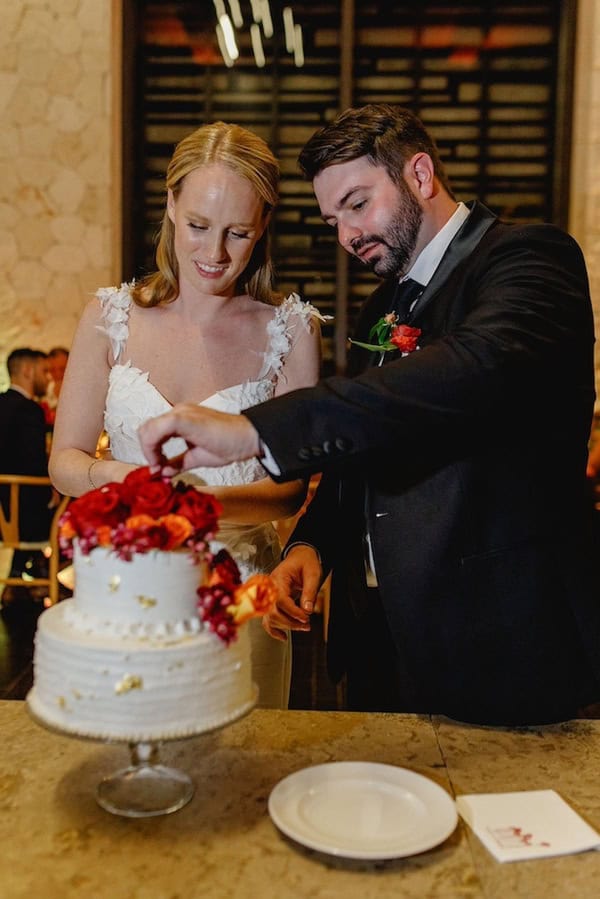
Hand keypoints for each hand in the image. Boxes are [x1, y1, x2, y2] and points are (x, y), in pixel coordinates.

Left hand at [138, 404, 260, 473]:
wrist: (248, 438)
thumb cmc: (229, 445)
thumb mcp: (196, 457)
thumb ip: (178, 463)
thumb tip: (163, 472)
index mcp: (181, 419)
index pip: (153, 431)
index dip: (150, 451)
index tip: (158, 469)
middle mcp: (179, 411)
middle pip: (146, 429)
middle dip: (147, 451)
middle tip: (158, 468)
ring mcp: (181, 412)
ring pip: (148, 428)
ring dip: (148, 450)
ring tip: (160, 466)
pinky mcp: (184, 418)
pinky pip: (157, 429)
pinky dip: (153, 447)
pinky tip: (162, 461)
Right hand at [263, 544, 322, 640]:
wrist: (301, 556)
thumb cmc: (305, 561)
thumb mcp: (312, 573)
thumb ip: (310, 591)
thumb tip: (307, 610)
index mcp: (277, 578)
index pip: (280, 600)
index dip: (293, 611)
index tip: (306, 618)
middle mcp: (269, 589)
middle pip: (273, 612)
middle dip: (290, 622)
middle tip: (307, 625)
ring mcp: (268, 596)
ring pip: (270, 618)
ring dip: (285, 626)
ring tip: (302, 628)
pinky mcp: (272, 602)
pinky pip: (268, 619)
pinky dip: (274, 629)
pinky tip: (284, 637)